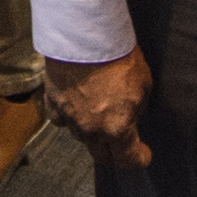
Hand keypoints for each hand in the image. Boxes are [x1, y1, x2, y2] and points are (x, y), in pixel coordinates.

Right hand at [45, 52, 155, 170]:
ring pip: (81, 137)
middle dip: (114, 151)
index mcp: (118, 128)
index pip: (129, 161)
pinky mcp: (52, 102)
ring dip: (91, 131)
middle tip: (120, 139)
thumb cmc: (119, 57)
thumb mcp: (144, 83)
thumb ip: (138, 107)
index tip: (143, 155)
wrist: (85, 35)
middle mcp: (91, 129)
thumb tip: (133, 114)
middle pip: (102, 156)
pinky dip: (67, 116)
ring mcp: (69, 118)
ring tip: (97, 113)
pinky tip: (73, 105)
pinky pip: (59, 119)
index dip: (139, 160)